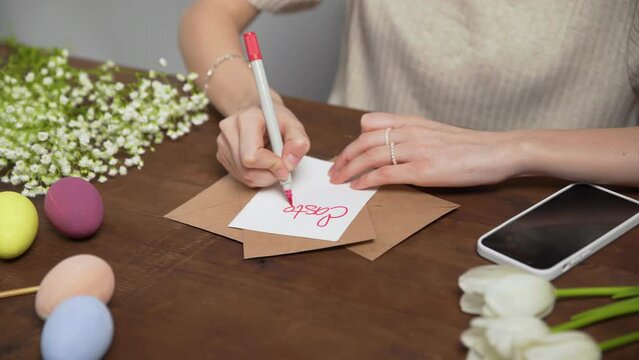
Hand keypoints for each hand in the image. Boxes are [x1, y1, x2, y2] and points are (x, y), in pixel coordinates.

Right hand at [217, 103, 309, 186]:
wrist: (259, 113)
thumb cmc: (276, 119)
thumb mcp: (294, 125)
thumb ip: (298, 142)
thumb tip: (289, 164)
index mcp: (246, 119)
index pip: (252, 156)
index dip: (271, 166)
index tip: (285, 167)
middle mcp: (229, 130)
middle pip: (246, 169)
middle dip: (269, 175)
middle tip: (282, 169)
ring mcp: (223, 143)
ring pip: (244, 176)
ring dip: (264, 177)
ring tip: (273, 163)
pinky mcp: (222, 154)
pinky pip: (240, 176)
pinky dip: (255, 176)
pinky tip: (262, 164)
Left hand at [328, 113, 519, 188]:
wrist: (498, 151)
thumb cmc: (470, 146)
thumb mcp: (436, 132)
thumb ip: (413, 135)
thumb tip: (392, 146)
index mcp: (413, 122)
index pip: (371, 123)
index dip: (352, 140)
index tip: (343, 154)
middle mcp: (411, 132)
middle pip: (364, 141)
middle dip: (344, 157)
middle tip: (333, 171)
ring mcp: (417, 150)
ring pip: (371, 156)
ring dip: (349, 169)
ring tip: (338, 180)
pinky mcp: (424, 170)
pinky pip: (386, 174)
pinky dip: (367, 180)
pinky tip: (357, 187)